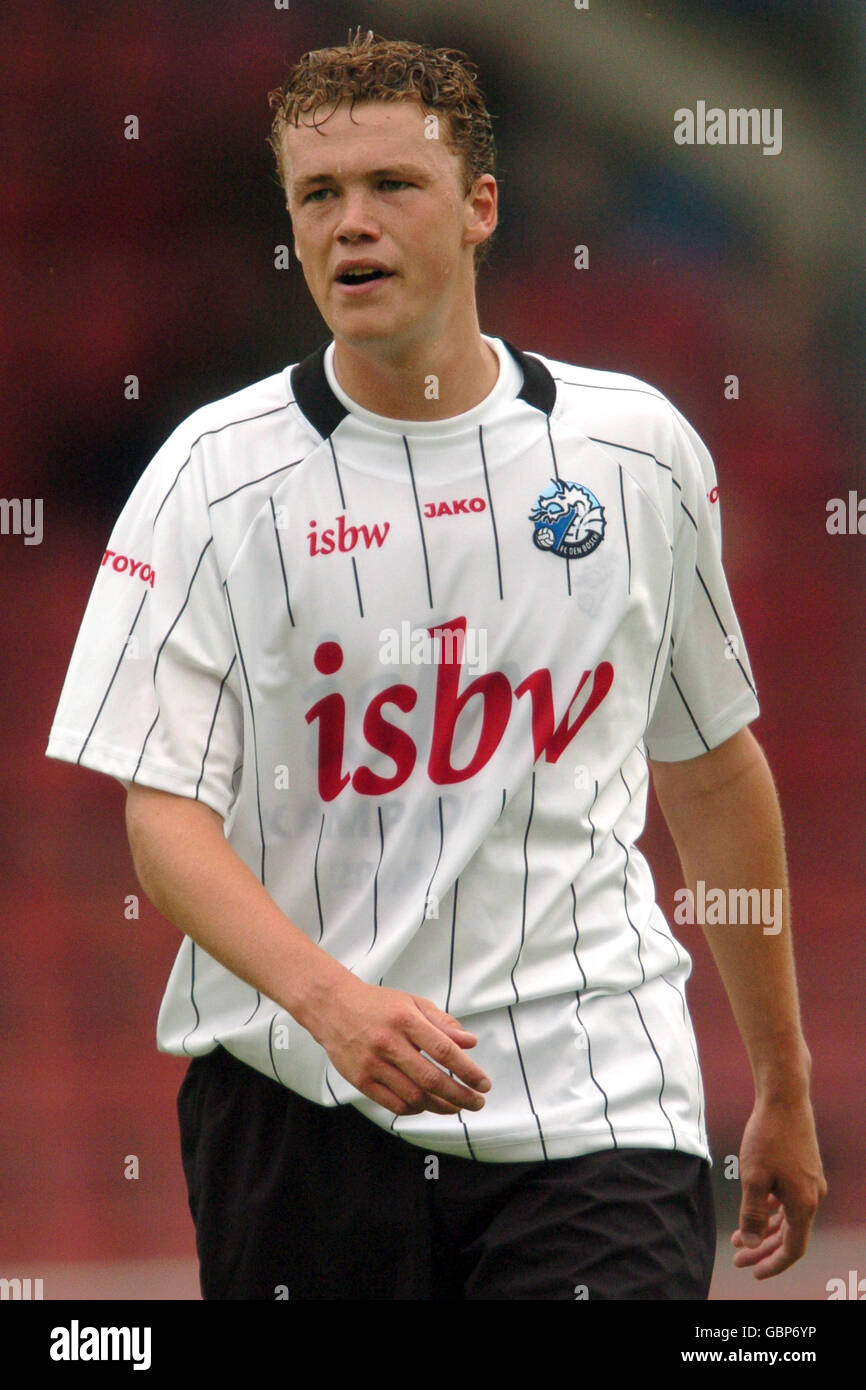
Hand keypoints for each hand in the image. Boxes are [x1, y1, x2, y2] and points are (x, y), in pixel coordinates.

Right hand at [309, 974, 492, 1117]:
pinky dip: (415, 1109)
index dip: (468, 1071)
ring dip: (440, 1106)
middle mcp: (389, 1042)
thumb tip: (470, 1042)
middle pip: (432, 1079)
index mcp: (405, 1019)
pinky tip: (426, 1105)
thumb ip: (442, 1023)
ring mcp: (372, 1063)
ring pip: (414, 1096)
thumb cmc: (377, 1004)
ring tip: (455, 1106)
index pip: (445, 1050)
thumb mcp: (412, 1003)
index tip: (484, 1084)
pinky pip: (394, 1104)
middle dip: (461, 1096)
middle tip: (477, 1103)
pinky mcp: (360, 1080)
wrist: (332, 1006)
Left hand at [732, 1095, 826, 1277]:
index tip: (753, 1271)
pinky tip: (754, 1209)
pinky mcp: (804, 1169)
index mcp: (804, 1204)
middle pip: (789, 1235)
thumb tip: (749, 1243)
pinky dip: (772, 1210)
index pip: (792, 1249)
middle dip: (763, 1249)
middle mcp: (813, 1196)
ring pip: (788, 1217)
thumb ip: (751, 1214)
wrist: (784, 1099)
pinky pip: (789, 1200)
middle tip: (738, 1257)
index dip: (773, 1264)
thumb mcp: (753, 1178)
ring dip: (765, 1229)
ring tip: (738, 1237)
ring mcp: (810, 1182)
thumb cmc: (767, 1137)